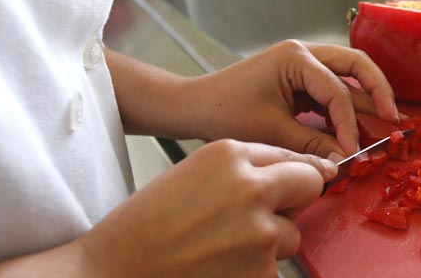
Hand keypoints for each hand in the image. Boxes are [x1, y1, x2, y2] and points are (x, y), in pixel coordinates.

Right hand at [76, 140, 336, 276]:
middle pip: (309, 184)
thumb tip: (293, 176)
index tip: (293, 185)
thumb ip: (242, 169)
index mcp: (229, 155)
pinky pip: (274, 268)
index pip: (290, 157)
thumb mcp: (192, 174)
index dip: (290, 174)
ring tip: (221, 249)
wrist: (112, 270)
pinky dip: (253, 271)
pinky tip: (218, 269)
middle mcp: (251, 188)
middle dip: (296, 199)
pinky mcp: (262, 272)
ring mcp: (261, 232)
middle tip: (270, 215)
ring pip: (292, 234)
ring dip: (270, 243)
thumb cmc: (143, 227)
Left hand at [190, 40, 399, 158]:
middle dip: (378, 92)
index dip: (350, 123)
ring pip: (349, 76)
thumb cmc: (225, 112)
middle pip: (357, 65)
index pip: (337, 91)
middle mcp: (304, 54)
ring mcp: (303, 65)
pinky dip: (347, 109)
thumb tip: (344, 161)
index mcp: (296, 58)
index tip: (355, 151)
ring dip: (367, 99)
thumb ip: (312, 145)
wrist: (196, 107)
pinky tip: (357, 130)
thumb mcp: (273, 132)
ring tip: (388, 123)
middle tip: (395, 118)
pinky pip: (333, 91)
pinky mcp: (301, 82)